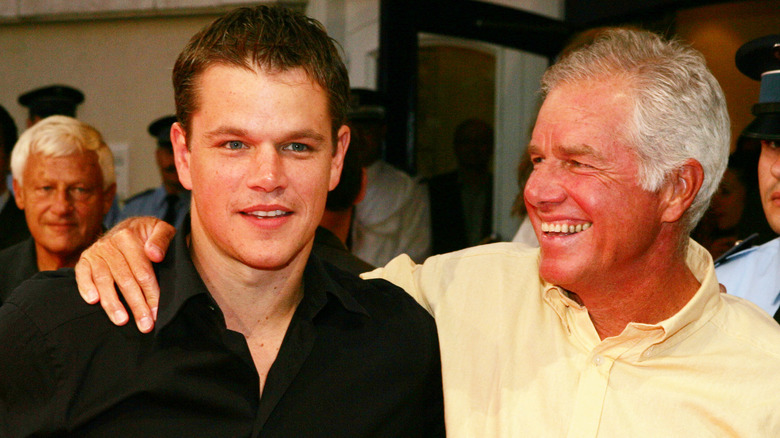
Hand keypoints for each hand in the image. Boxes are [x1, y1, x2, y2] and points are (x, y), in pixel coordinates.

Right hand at [75, 217, 174, 332]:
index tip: (157, 312)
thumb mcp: (161, 228)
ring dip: (112, 303)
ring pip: (104, 281)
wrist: (130, 225)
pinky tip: (93, 302)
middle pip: (125, 279)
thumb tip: (155, 254)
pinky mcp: (84, 259)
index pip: (142, 271)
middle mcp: (109, 244)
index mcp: (129, 236)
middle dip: (136, 305)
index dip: (150, 293)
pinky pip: (81, 275)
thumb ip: (162, 238)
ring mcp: (96, 252)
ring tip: (122, 321)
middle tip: (145, 325)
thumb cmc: (148, 233)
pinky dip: (85, 288)